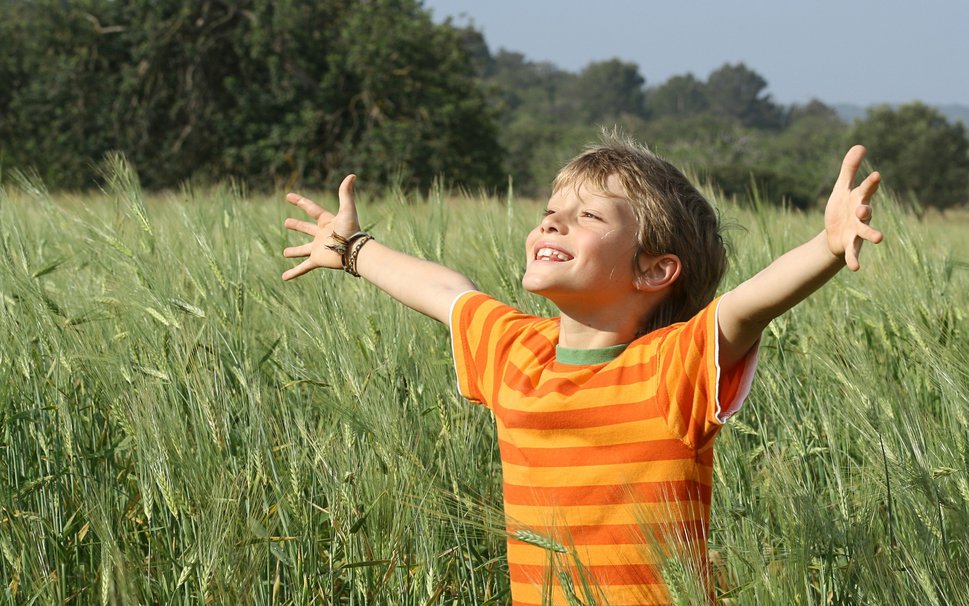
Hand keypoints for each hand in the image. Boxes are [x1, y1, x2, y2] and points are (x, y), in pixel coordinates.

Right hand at [282, 174, 360, 279]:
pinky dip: (294, 273)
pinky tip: (284, 277)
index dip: (300, 202)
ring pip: (303, 250)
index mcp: (327, 222)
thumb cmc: (352, 230)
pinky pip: (303, 268)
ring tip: (285, 253)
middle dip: (297, 225)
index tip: (288, 196)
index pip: (311, 209)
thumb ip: (346, 192)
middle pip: (307, 228)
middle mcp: (322, 235)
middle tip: (286, 223)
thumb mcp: (347, 209)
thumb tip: (352, 175)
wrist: (355, 251)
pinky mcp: (318, 260)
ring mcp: (319, 248)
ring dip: (294, 252)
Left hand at [824, 145, 883, 270]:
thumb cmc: (841, 209)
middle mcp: (861, 216)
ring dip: (872, 234)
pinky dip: (855, 260)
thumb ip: (850, 169)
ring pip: (866, 233)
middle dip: (866, 210)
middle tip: (863, 209)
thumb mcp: (841, 189)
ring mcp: (857, 231)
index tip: (875, 175)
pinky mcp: (851, 245)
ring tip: (880, 238)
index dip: (870, 183)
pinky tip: (856, 268)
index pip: (865, 190)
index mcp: (859, 199)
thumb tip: (860, 145)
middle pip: (866, 212)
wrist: (834, 234)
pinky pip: (854, 253)